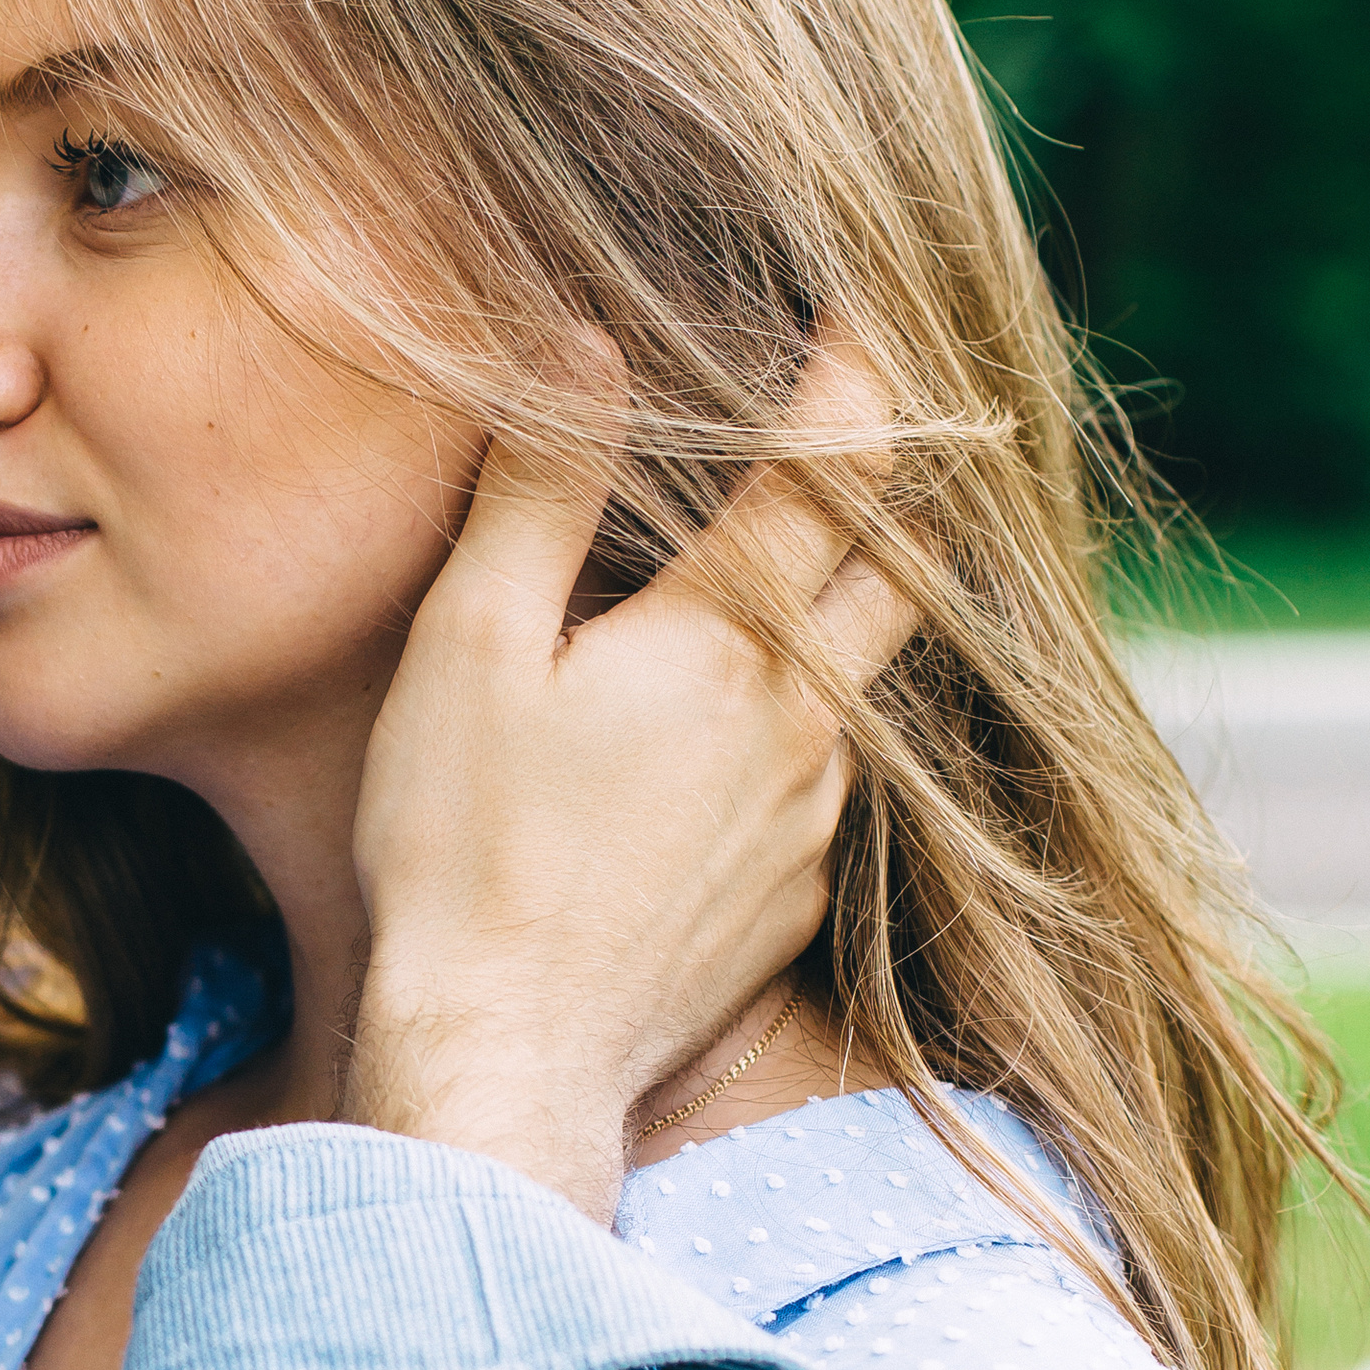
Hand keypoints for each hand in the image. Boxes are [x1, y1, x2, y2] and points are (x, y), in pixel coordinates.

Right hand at [346, 340, 910, 1217]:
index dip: (860, 373)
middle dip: (904, 478)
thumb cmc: (462, 849)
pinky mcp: (796, 900)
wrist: (507, 1057)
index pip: (836, 464)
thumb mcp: (470, 649)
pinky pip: (835, 780)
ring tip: (814, 558)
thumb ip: (537, 492)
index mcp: (725, 638)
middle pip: (908, 563)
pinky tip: (745, 728)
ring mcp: (813, 818)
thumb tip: (587, 348)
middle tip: (873, 419)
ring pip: (879, 675)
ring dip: (864, 600)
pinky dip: (814, 719)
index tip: (860, 311)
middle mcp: (803, 720)